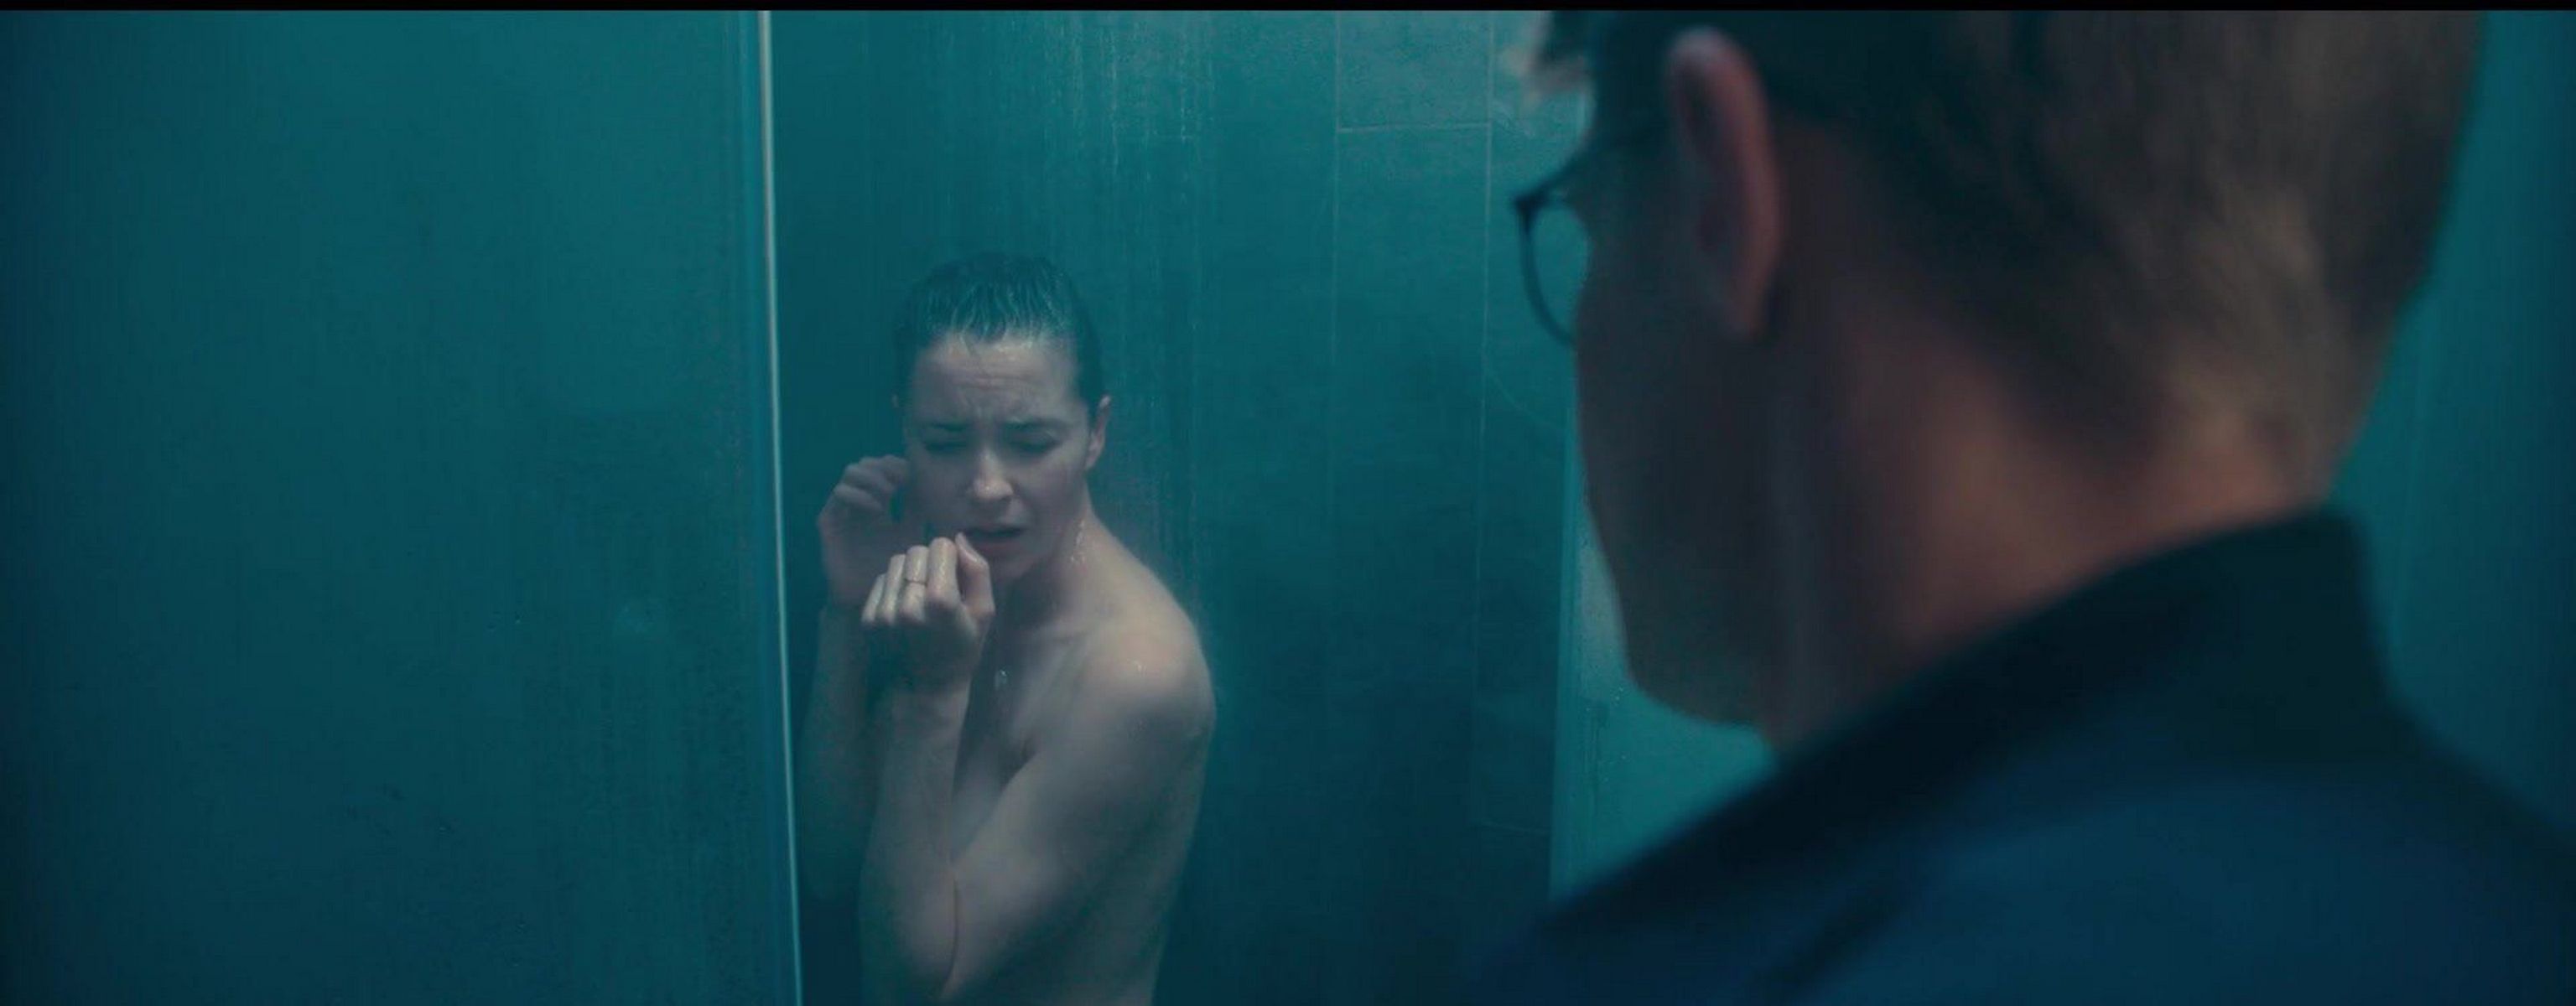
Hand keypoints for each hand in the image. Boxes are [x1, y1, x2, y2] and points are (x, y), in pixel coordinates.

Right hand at [820, 456, 922, 607]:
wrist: (874, 604)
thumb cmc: (900, 575)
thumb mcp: (917, 540)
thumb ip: (924, 516)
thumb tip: (942, 491)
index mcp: (884, 505)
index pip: (887, 468)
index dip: (900, 464)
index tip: (915, 476)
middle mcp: (862, 504)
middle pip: (869, 464)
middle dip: (886, 466)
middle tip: (903, 480)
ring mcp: (845, 511)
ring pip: (852, 472)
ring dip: (872, 476)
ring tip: (890, 493)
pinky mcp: (830, 523)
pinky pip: (838, 494)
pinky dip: (858, 494)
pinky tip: (876, 509)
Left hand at [859, 535, 995, 692]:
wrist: (925, 687)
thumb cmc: (962, 648)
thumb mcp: (984, 613)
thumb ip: (977, 572)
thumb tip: (959, 538)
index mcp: (940, 601)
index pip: (940, 545)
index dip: (950, 557)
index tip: (955, 576)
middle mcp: (908, 604)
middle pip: (916, 551)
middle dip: (929, 562)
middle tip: (937, 586)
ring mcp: (884, 612)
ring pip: (896, 562)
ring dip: (910, 572)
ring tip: (920, 595)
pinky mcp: (867, 618)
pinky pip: (880, 580)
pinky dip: (893, 586)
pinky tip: (904, 607)